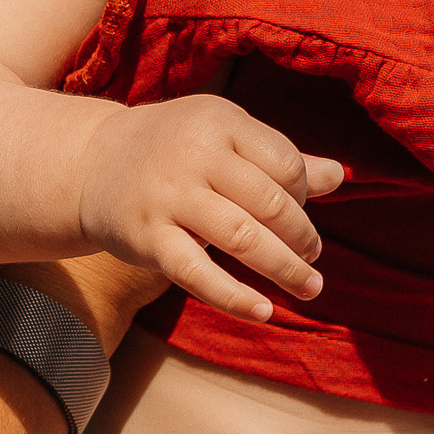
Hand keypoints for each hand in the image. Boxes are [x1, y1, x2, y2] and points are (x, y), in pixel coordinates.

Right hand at [75, 97, 344, 321]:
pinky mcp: (148, 237)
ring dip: (285, 268)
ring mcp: (170, 196)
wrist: (92, 163)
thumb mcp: (224, 137)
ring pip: (243, 239)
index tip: (299, 213)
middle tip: (313, 259)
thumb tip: (340, 177)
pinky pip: (198, 274)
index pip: (286, 163)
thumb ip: (279, 157)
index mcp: (221, 121)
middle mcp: (195, 154)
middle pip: (271, 203)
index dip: (304, 194)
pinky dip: (235, 297)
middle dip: (303, 238)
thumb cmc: (175, 149)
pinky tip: (264, 312)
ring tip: (309, 287)